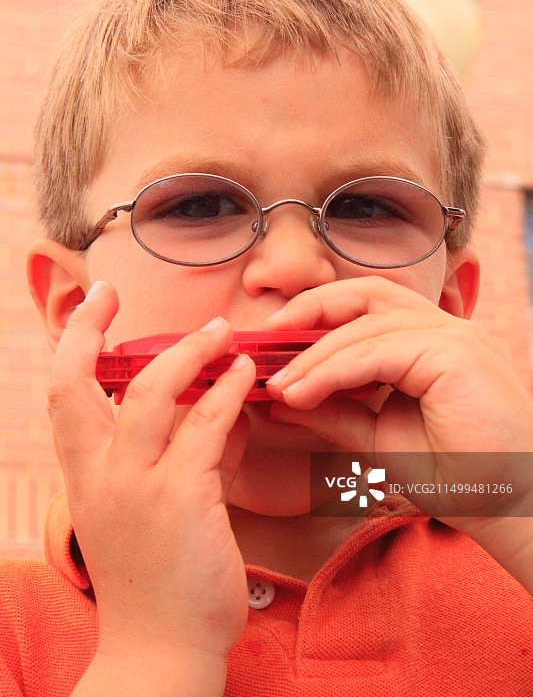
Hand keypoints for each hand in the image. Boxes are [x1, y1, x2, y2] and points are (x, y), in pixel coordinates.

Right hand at [48, 281, 255, 684]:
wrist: (159, 652)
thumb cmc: (154, 582)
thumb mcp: (144, 514)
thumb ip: (175, 456)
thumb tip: (220, 411)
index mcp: (84, 478)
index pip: (61, 397)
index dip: (71, 344)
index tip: (89, 307)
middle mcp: (99, 476)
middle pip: (77, 383)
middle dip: (89, 330)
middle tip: (111, 294)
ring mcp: (136, 485)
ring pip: (148, 391)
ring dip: (186, 351)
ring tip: (218, 331)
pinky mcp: (181, 497)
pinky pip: (205, 425)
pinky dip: (227, 390)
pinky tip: (246, 374)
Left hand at [264, 277, 532, 523]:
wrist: (512, 508)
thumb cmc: (456, 475)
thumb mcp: (379, 438)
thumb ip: (334, 413)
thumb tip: (282, 399)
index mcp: (432, 340)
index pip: (366, 307)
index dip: (317, 316)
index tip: (273, 344)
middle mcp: (445, 327)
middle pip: (365, 293)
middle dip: (309, 309)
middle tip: (264, 340)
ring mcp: (454, 335)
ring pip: (366, 324)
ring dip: (314, 353)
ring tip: (278, 383)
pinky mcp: (455, 352)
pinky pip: (377, 351)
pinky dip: (333, 370)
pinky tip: (302, 392)